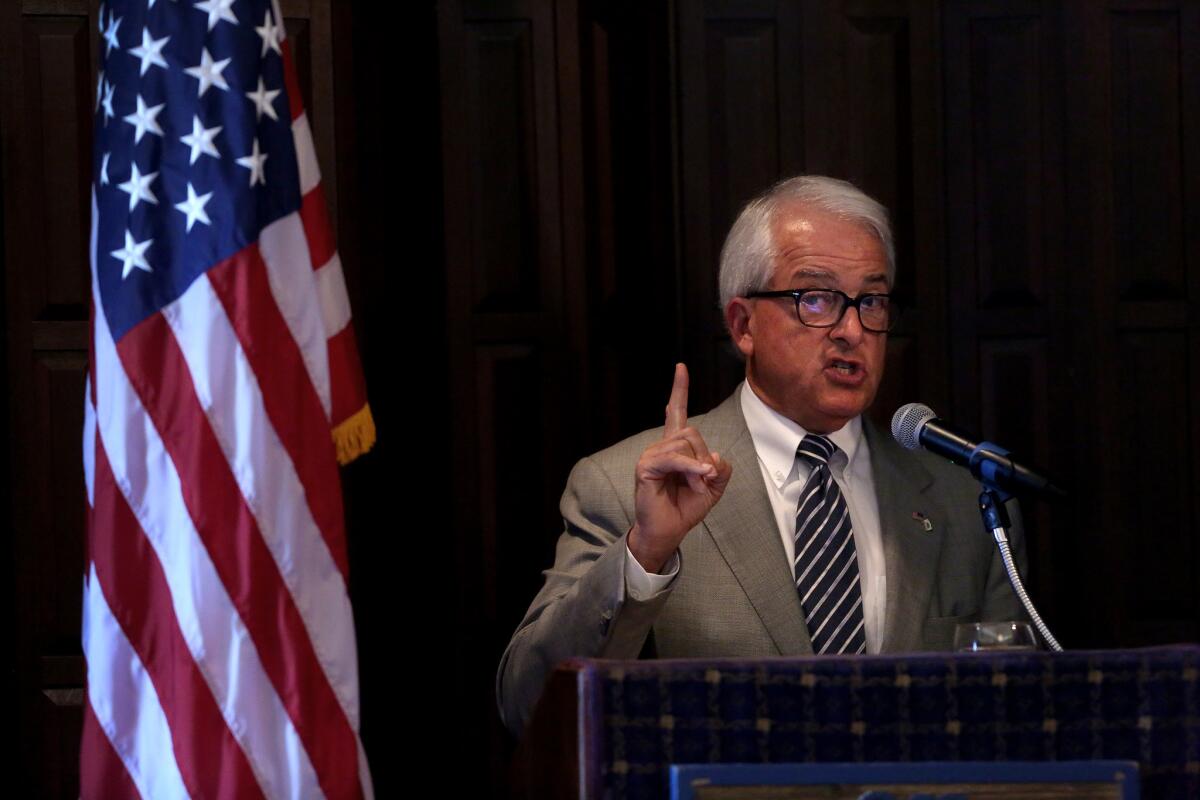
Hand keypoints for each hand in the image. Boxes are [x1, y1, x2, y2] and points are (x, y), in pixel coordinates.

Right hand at [628, 364, 732, 572]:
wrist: (668, 531)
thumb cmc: (685, 508)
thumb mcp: (714, 488)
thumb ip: (721, 469)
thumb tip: (713, 457)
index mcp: (676, 448)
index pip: (676, 412)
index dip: (679, 390)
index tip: (680, 368)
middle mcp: (661, 447)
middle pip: (691, 431)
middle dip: (704, 457)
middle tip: (704, 481)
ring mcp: (651, 455)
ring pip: (685, 444)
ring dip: (698, 469)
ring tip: (695, 487)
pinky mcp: (645, 467)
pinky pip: (674, 459)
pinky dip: (690, 469)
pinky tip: (697, 480)